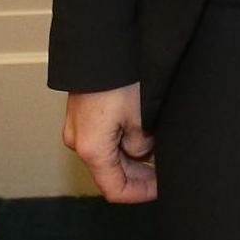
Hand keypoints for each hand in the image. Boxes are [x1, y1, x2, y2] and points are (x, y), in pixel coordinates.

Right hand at [62, 84, 156, 202]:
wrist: (99, 45)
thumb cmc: (119, 79)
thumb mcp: (141, 116)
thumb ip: (142, 144)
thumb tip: (141, 150)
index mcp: (92, 148)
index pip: (115, 190)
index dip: (140, 193)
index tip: (161, 188)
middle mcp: (78, 142)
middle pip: (111, 173)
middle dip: (138, 174)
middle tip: (164, 170)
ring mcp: (76, 127)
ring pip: (107, 155)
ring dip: (131, 156)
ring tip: (156, 146)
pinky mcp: (80, 114)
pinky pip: (101, 138)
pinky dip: (121, 141)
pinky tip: (141, 130)